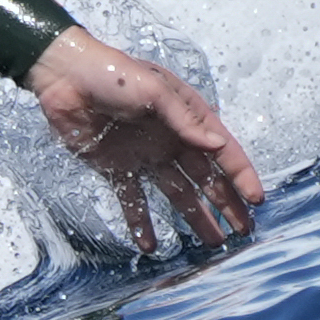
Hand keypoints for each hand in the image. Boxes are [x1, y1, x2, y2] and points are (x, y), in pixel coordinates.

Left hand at [23, 26, 263, 254]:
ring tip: (212, 244)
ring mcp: (144, 156)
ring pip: (176, 193)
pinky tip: (149, 245)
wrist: (62, 77)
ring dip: (194, 218)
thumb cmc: (112, 74)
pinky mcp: (116, 168)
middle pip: (205, 178)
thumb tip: (216, 146)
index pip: (222, 151)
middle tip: (244, 232)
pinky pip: (133, 200)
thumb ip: (183, 120)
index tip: (257, 201)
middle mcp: (170, 140)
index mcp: (186, 117)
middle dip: (226, 204)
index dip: (241, 175)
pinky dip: (141, 222)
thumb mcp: (153, 90)